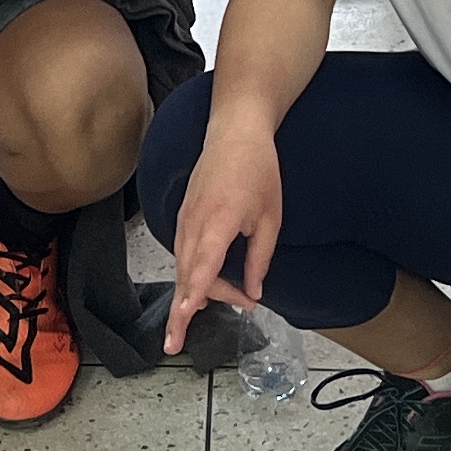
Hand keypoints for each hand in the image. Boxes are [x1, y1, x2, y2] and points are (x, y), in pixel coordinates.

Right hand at [163, 118, 284, 359]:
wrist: (234, 132)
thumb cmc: (258, 170)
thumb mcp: (270, 218)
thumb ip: (259, 259)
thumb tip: (253, 293)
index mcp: (218, 222)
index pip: (202, 267)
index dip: (193, 295)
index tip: (185, 317)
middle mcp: (194, 223)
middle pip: (189, 275)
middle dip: (198, 304)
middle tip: (230, 314)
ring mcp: (183, 220)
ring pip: (181, 267)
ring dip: (190, 292)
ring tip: (195, 319)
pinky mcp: (182, 217)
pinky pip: (180, 254)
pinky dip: (186, 275)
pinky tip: (194, 291)